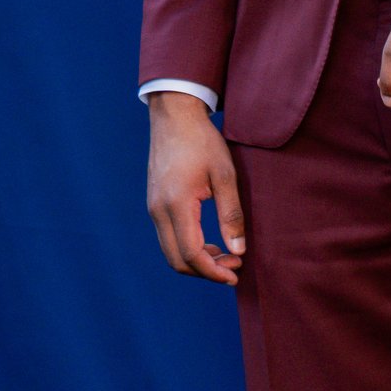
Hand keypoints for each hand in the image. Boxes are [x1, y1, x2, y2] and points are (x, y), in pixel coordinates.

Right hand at [145, 91, 244, 284]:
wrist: (174, 116)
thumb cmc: (202, 141)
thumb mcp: (224, 175)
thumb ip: (231, 215)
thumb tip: (238, 251)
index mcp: (176, 204)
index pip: (191, 254)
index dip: (213, 271)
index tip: (235, 274)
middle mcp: (158, 210)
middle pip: (177, 260)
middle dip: (206, 271)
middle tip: (234, 266)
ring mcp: (153, 208)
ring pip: (171, 251)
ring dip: (197, 261)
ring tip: (225, 255)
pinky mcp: (154, 203)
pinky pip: (168, 238)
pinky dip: (187, 248)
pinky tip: (209, 242)